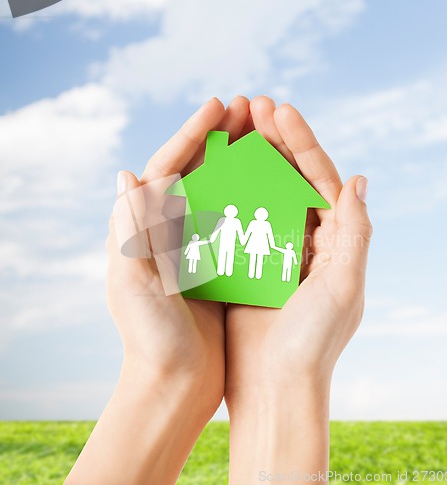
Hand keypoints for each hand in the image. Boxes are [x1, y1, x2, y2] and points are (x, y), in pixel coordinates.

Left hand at [66, 97, 251, 483]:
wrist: (175, 383)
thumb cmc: (150, 338)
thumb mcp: (133, 283)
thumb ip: (129, 230)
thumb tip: (126, 173)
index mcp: (144, 228)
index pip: (168, 166)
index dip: (193, 133)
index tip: (220, 105)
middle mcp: (170, 231)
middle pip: (198, 171)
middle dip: (222, 137)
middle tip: (251, 108)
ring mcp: (198, 245)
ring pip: (223, 191)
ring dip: (243, 161)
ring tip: (268, 134)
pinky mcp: (221, 264)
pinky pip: (241, 221)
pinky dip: (257, 198)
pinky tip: (279, 183)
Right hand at [225, 97, 371, 480]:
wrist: (274, 387)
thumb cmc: (312, 343)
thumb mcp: (344, 286)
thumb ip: (355, 233)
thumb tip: (359, 179)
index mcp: (335, 241)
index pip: (320, 179)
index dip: (301, 142)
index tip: (278, 111)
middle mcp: (307, 241)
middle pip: (290, 178)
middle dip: (273, 141)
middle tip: (250, 106)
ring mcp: (273, 250)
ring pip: (260, 193)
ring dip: (247, 160)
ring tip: (230, 128)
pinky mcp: (246, 264)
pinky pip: (235, 220)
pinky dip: (225, 195)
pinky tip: (210, 172)